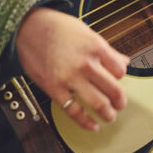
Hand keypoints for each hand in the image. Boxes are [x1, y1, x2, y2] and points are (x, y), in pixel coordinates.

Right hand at [15, 6, 128, 131]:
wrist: (28, 27)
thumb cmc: (57, 27)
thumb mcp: (87, 33)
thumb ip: (106, 50)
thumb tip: (124, 62)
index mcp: (96, 48)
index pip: (120, 71)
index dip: (121, 78)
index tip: (117, 81)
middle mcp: (86, 63)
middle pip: (114, 90)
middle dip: (120, 102)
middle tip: (119, 105)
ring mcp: (70, 77)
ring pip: (98, 103)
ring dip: (108, 114)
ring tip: (109, 116)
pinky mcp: (54, 88)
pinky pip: (74, 111)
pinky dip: (86, 122)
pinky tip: (92, 125)